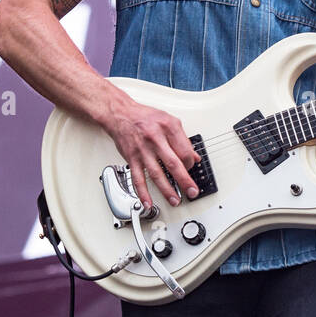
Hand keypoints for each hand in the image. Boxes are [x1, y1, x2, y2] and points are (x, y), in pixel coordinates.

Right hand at [103, 93, 199, 208]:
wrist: (120, 114)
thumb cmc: (145, 117)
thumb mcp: (169, 121)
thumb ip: (183, 139)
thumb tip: (195, 156)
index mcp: (168, 128)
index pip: (185, 150)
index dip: (191, 162)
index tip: (192, 167)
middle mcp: (155, 139)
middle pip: (173, 163)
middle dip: (184, 180)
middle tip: (192, 192)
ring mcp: (142, 150)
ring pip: (156, 174)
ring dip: (166, 189)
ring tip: (175, 200)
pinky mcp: (132, 158)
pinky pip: (137, 178)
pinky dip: (143, 192)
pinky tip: (148, 202)